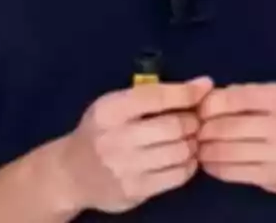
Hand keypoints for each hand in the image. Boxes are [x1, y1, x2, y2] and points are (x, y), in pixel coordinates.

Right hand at [54, 76, 213, 213]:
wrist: (71, 174)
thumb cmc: (98, 132)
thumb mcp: (113, 106)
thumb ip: (151, 96)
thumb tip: (201, 85)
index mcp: (109, 111)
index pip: (155, 97)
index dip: (185, 92)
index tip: (205, 88)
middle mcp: (116, 138)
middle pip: (173, 126)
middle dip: (192, 121)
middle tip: (194, 121)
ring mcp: (126, 167)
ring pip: (179, 152)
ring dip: (193, 144)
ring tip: (189, 140)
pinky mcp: (136, 190)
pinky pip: (177, 175)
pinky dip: (189, 165)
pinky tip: (184, 158)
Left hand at [197, 82, 275, 194]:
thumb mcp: (274, 96)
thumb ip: (241, 95)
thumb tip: (200, 99)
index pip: (231, 98)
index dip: (207, 104)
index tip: (198, 109)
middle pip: (225, 126)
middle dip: (201, 129)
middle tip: (192, 130)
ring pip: (225, 151)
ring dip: (203, 149)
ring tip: (197, 146)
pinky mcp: (273, 177)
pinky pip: (232, 172)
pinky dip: (213, 166)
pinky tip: (208, 161)